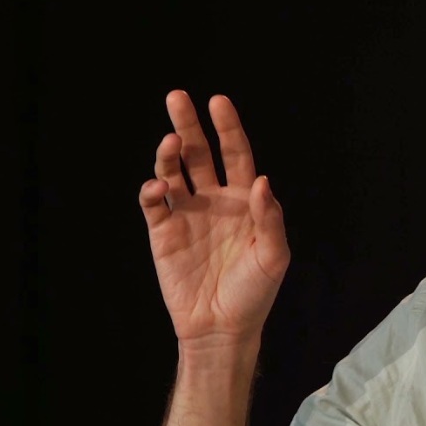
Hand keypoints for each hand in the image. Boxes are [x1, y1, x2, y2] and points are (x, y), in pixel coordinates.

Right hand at [138, 90, 290, 349]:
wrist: (223, 327)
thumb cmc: (255, 292)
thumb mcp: (273, 256)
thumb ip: (269, 218)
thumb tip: (262, 181)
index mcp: (244, 201)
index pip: (236, 155)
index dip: (228, 128)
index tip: (218, 102)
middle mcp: (214, 201)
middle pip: (200, 154)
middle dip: (189, 124)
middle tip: (176, 97)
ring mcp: (187, 215)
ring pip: (174, 171)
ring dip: (169, 153)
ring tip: (171, 141)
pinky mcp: (163, 234)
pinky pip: (154, 204)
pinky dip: (152, 190)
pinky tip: (159, 185)